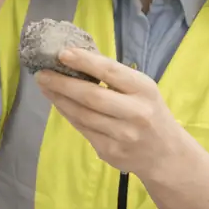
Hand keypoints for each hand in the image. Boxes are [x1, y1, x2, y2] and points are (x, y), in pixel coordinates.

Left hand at [35, 49, 184, 179]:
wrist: (166, 155)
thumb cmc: (150, 113)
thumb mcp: (143, 91)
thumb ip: (116, 78)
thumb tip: (76, 59)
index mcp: (144, 90)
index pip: (110, 71)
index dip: (84, 61)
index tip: (62, 53)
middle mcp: (135, 113)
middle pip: (91, 96)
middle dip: (62, 83)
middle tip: (42, 73)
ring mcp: (122, 135)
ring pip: (82, 115)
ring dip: (59, 99)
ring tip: (46, 86)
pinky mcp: (110, 151)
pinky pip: (83, 129)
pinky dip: (68, 114)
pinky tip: (59, 103)